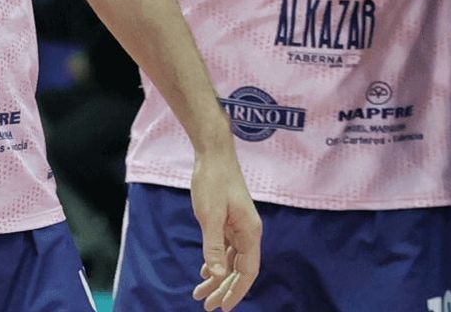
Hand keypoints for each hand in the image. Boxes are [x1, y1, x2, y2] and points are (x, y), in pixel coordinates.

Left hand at [187, 146, 262, 308]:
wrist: (213, 154)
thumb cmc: (212, 181)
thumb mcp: (209, 215)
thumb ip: (214, 246)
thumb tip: (218, 274)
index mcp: (250, 232)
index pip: (247, 271)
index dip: (236, 291)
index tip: (224, 307)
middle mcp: (248, 232)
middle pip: (240, 270)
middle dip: (225, 289)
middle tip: (208, 307)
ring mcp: (239, 227)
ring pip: (231, 261)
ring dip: (217, 278)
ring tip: (200, 294)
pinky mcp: (230, 221)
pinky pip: (226, 249)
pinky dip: (216, 262)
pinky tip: (205, 273)